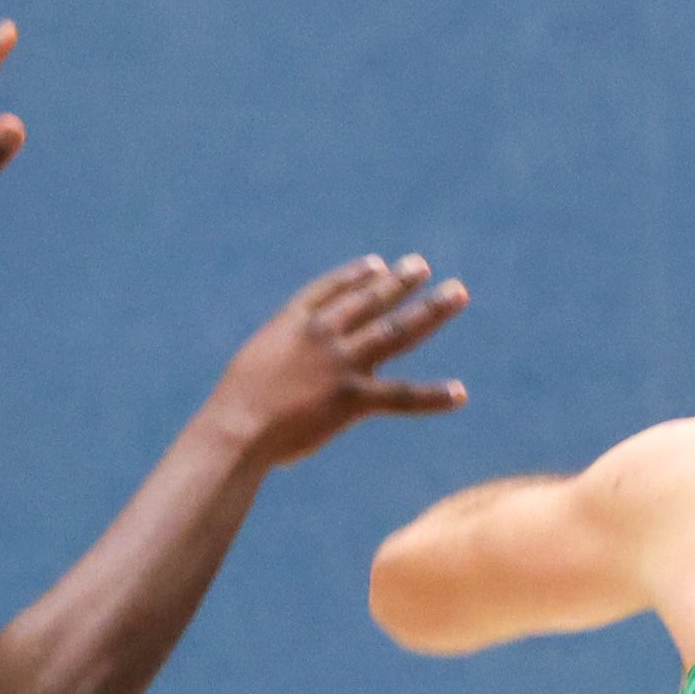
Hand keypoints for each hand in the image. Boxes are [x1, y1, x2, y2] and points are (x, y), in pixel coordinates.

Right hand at [207, 257, 471, 465]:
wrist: (236, 428)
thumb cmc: (234, 409)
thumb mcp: (252, 370)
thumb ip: (276, 364)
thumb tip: (284, 377)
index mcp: (292, 323)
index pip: (330, 290)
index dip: (356, 277)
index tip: (378, 265)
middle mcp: (322, 334)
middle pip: (371, 301)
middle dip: (400, 282)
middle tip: (423, 266)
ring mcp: (340, 363)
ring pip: (396, 331)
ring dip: (430, 310)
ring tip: (457, 293)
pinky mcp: (352, 399)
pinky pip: (401, 396)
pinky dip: (433, 396)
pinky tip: (460, 393)